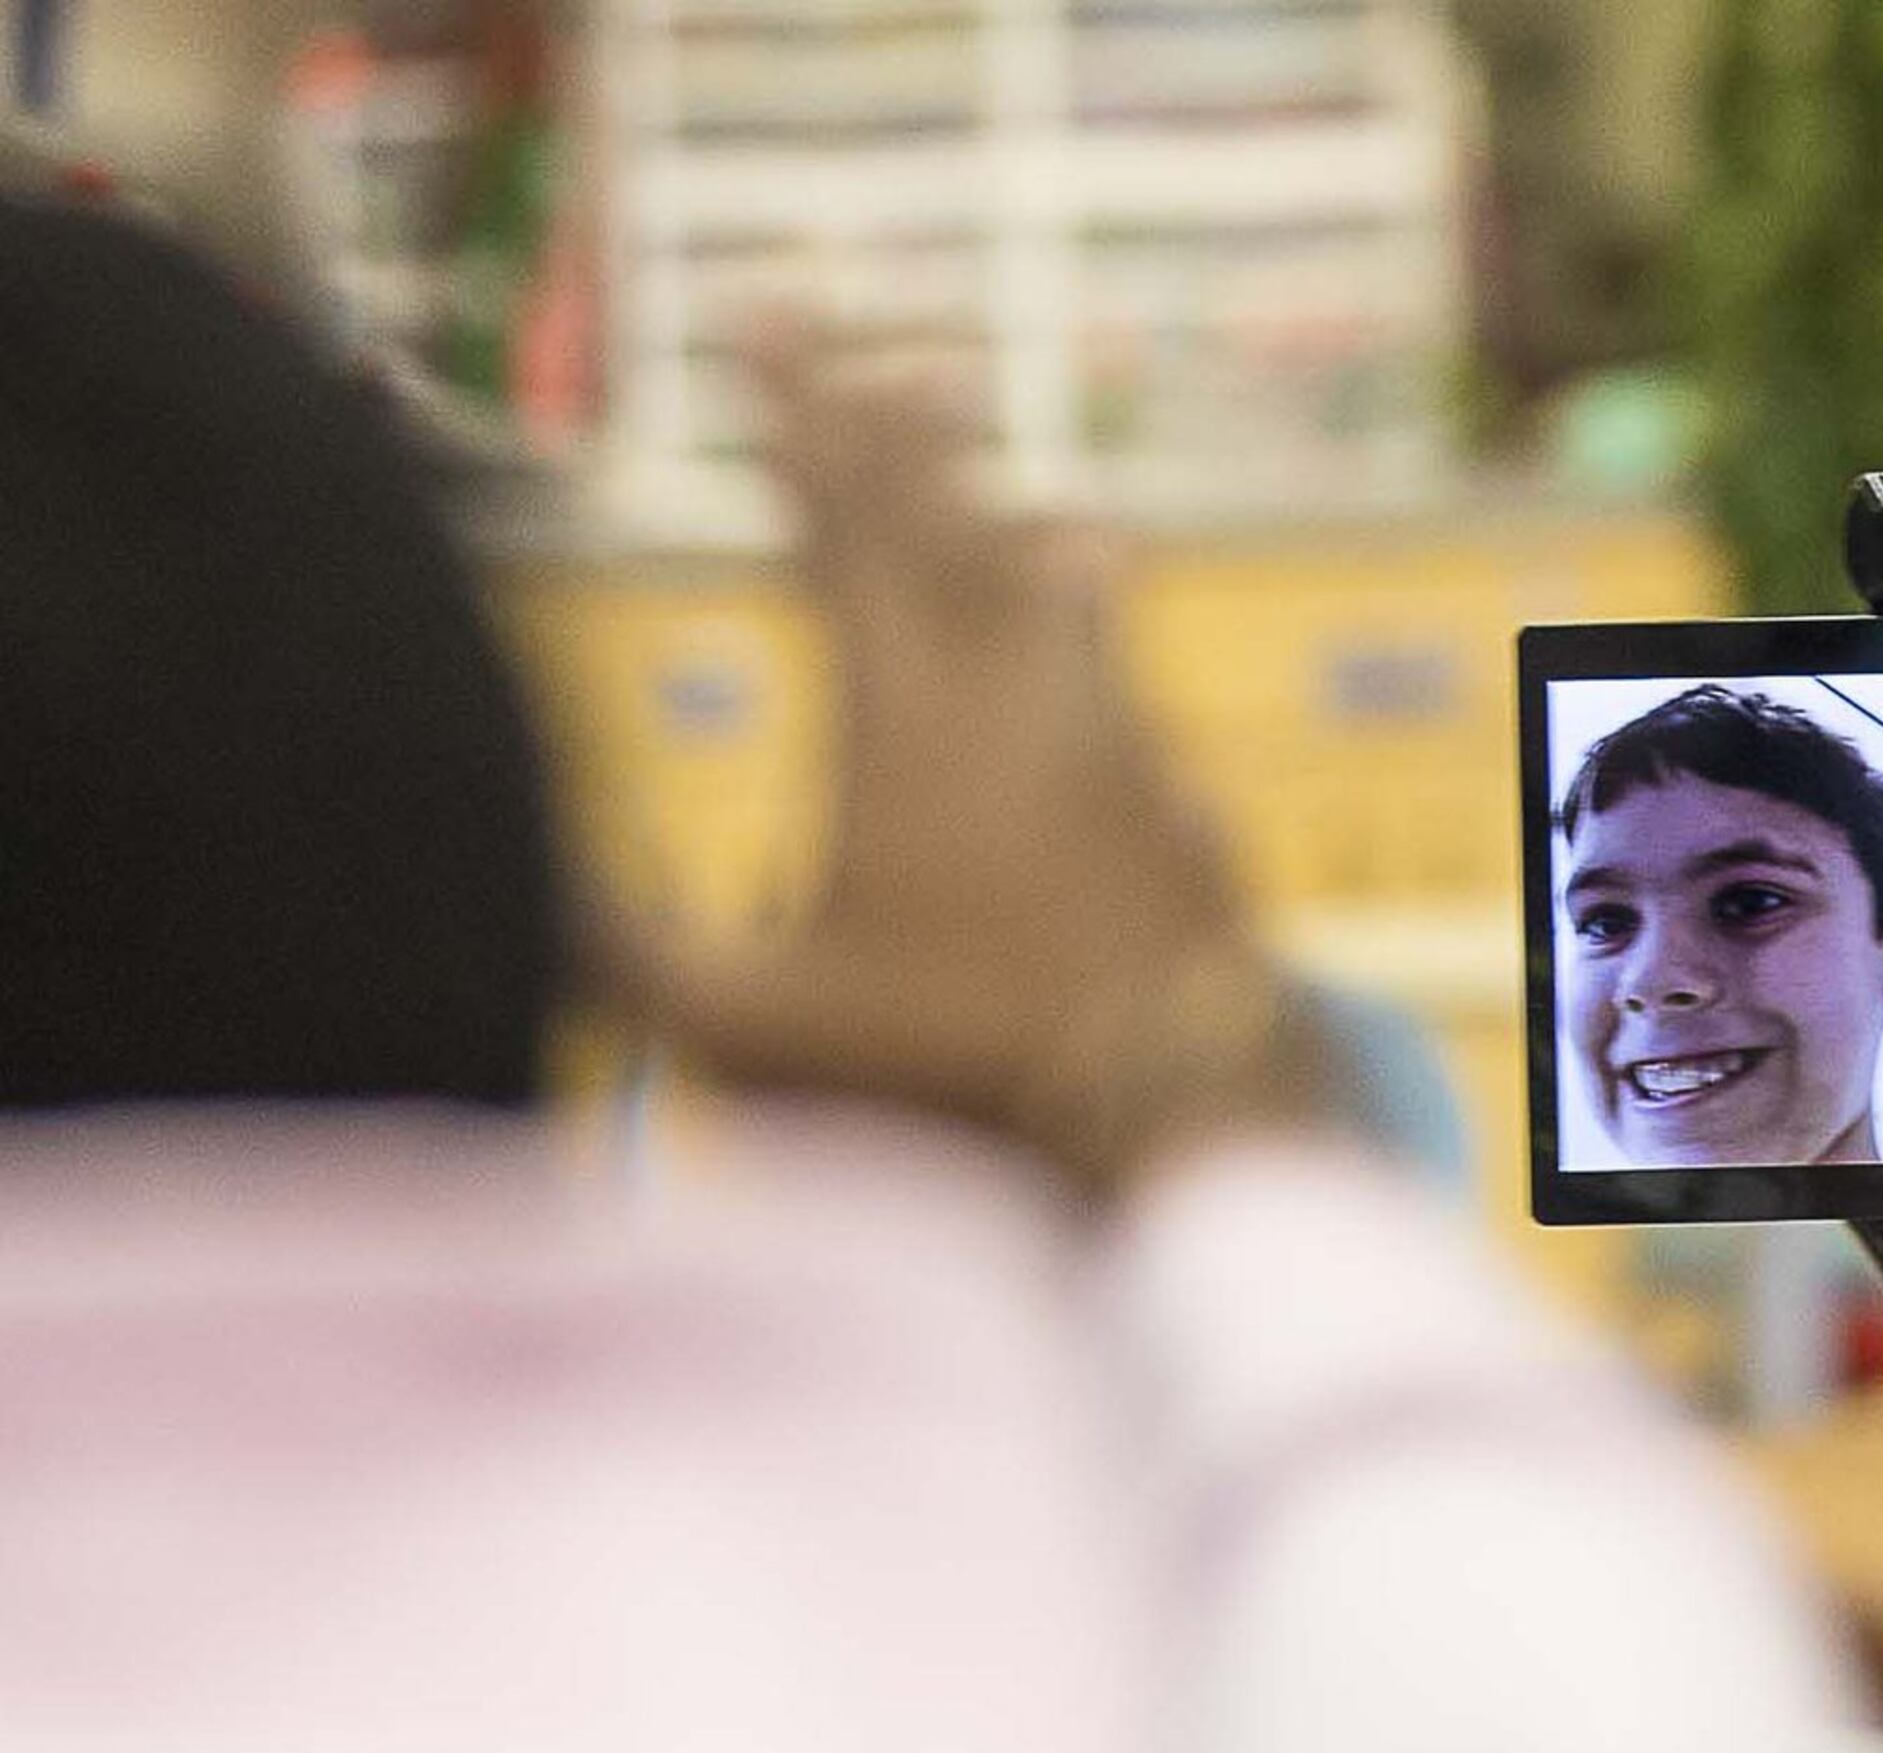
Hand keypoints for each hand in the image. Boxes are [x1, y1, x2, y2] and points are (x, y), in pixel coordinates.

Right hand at [602, 333, 1333, 1190]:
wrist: (1179, 1107)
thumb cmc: (959, 1064)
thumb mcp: (754, 1026)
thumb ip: (625, 957)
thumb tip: (516, 899)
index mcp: (908, 713)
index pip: (846, 521)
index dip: (801, 419)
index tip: (764, 333)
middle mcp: (1023, 697)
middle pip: (958, 521)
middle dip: (900, 433)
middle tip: (869, 363)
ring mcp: (1119, 743)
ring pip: (1061, 587)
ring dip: (1006, 520)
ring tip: (985, 485)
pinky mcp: (1183, 802)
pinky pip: (1125, 688)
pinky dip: (1087, 643)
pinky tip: (1095, 669)